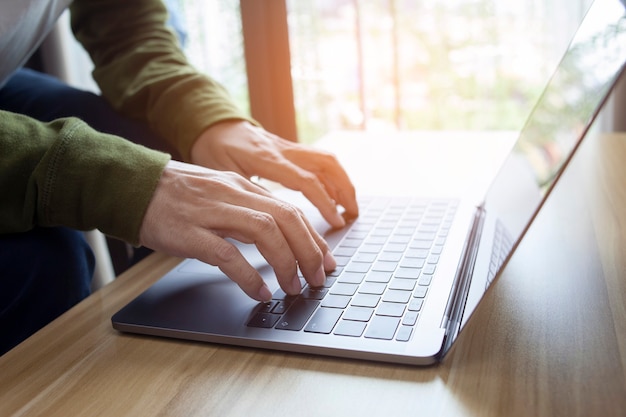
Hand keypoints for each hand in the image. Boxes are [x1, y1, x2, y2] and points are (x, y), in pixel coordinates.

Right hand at [139, 160, 336, 301]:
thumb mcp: (218, 194)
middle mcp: (233, 194)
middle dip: (309, 251)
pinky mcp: (190, 232)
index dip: (314, 237)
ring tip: (294, 287)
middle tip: (318, 278)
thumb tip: (276, 237)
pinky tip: (260, 292)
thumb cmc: (175, 195)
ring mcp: (212, 212)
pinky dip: (248, 275)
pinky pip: (227, 254)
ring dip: (286, 262)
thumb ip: (246, 209)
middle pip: (287, 218)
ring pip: (265, 231)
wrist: (131, 186)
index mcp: (242, 186)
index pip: (290, 210)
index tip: (326, 259)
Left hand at [190, 120, 358, 227]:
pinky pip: (318, 160)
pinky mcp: (289, 149)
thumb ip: (247, 194)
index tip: (337, 221)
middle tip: (353, 213)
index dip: (325, 202)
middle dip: (345, 189)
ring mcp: (288, 148)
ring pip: (326, 160)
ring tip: (350, 206)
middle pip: (326, 165)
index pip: (306, 180)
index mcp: (268, 160)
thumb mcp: (223, 176)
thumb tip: (268, 221)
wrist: (212, 123)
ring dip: (343, 182)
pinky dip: (331, 177)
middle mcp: (283, 150)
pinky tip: (333, 194)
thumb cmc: (213, 150)